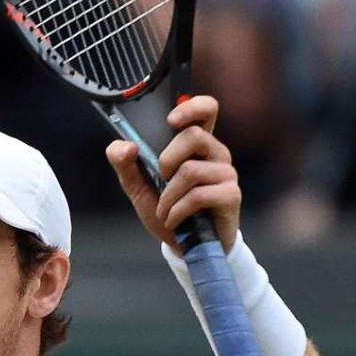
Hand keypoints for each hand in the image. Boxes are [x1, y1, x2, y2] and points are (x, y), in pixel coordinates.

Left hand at [105, 95, 240, 254]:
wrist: (185, 247)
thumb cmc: (166, 211)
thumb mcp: (138, 187)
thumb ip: (124, 164)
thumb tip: (124, 147)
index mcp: (196, 144)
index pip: (206, 110)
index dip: (192, 107)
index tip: (171, 120)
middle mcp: (215, 153)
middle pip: (193, 136)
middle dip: (166, 160)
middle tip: (160, 179)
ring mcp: (226, 173)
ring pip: (191, 170)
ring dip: (168, 196)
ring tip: (164, 210)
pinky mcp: (231, 195)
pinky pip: (198, 195)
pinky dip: (178, 210)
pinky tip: (174, 220)